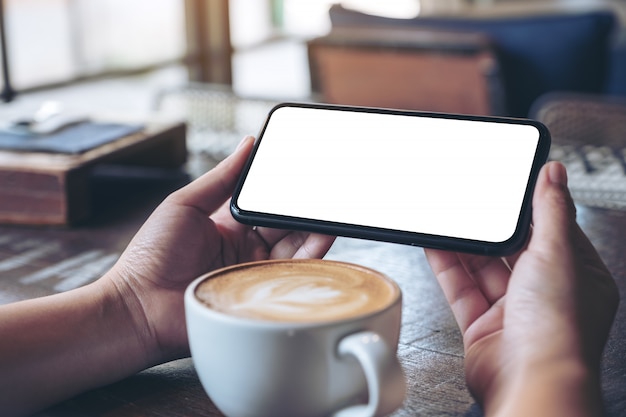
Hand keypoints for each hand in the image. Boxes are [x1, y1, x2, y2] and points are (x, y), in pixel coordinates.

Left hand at [105, 136, 334, 362]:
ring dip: (312, 231)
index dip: (282, 190)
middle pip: (283, 226)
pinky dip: (309, 258)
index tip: (302, 173)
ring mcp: (252, 272)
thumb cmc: (152, 254)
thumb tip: (247, 144)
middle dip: (302, 210)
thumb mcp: (186, 203)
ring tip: (329, 213)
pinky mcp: (258, 295)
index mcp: (228, 225)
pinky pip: (290, 275)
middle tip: (323, 192)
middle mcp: (244, 249)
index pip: (264, 204)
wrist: (140, 306)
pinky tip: (321, 239)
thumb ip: (221, 177)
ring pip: (293, 249)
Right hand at [425, 161, 618, 416]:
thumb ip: (551, 210)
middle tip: (470, 201)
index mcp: (576, 278)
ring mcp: (511, 312)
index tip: (509, 188)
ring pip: (482, 269)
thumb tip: (554, 173)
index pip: (552, 232)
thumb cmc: (558, 330)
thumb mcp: (557, 253)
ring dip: (463, 245)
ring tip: (445, 216)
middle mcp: (544, 295)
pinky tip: (434, 244)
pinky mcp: (481, 326)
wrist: (528, 381)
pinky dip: (446, 266)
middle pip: (512, 251)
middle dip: (489, 228)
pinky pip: (460, 289)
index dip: (530, 209)